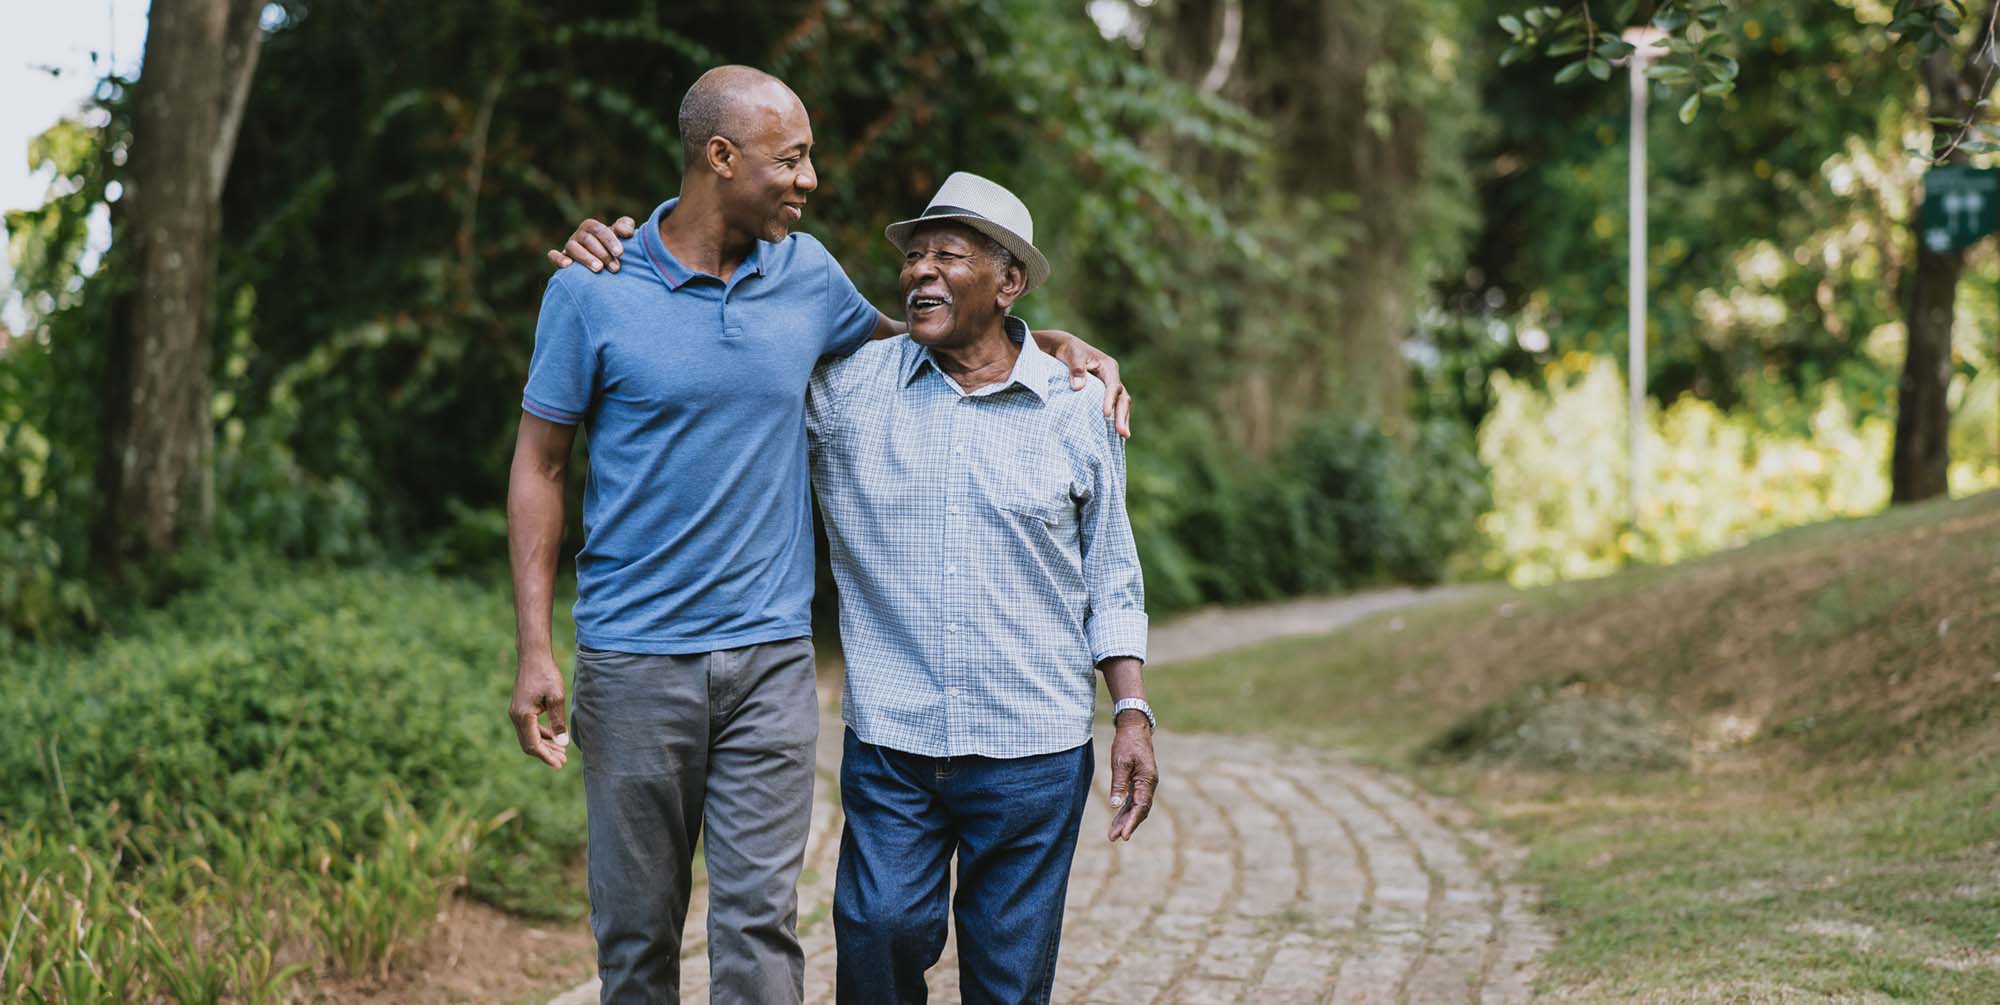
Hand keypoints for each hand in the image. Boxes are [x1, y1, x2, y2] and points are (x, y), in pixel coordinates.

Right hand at [510, 654, 570, 768]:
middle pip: (529, 744)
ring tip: (561, 752)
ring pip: (529, 737)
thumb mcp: (556, 697)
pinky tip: (554, 737)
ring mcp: (516, 713)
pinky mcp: (520, 709)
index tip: (559, 765)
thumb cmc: (546, 674)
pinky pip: (529, 728)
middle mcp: (516, 716)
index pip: (533, 744)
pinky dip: (541, 735)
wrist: (533, 657)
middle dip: (546, 754)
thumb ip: (558, 721)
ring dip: (544, 745)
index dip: (546, 757)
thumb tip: (562, 743)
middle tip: (563, 761)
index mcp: (523, 715)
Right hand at [547, 216, 635, 272]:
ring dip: (586, 258)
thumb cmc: (614, 248)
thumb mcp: (623, 235)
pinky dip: (558, 259)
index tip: (620, 253)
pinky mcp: (561, 259)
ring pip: (573, 248)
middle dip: (602, 253)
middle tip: (615, 268)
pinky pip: (554, 256)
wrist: (604, 264)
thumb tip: (625, 232)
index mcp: (591, 227)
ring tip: (599, 269)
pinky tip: (568, 265)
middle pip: (587, 240)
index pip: (598, 229)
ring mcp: (569, 247)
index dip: (609, 240)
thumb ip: (625, 227)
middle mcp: (578, 235)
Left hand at [1041, 330, 1131, 438]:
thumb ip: (1076, 369)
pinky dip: (1115, 419)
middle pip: (1122, 397)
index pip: (1112, 386)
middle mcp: (1112, 377)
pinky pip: (1114, 407)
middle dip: (1122, 415)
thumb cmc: (1069, 351)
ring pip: (1121, 404)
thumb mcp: (1072, 356)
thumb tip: (1078, 387)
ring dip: (1122, 420)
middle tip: (1122, 433)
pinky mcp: (1104, 395)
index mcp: (1108, 367)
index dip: (1110, 400)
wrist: (1066, 349)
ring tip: (1123, 436)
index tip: (1106, 414)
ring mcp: (1109, 386)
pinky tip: (1115, 434)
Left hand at [1106, 711, 1156, 840]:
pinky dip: (1125, 810)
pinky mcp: (1139, 781)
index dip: (1132, 822)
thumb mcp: (1120, 763)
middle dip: (1127, 825)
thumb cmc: (1127, 743)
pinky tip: (1117, 819)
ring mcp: (1145, 783)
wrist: (1134, 727)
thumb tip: (1115, 805)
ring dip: (1125, 820)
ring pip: (1136, 807)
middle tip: (1113, 838)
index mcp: (1148, 780)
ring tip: (1112, 834)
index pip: (1141, 806)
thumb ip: (1119, 784)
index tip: (1124, 835)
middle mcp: (1149, 784)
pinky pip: (1133, 800)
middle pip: (1139, 810)